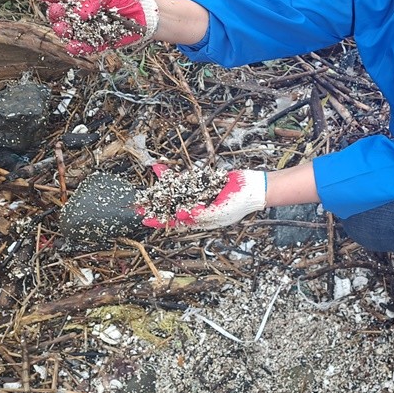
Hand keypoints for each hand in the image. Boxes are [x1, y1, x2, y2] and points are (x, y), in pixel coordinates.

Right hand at [36, 0, 159, 54]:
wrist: (145, 15)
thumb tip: (80, 12)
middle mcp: (82, 14)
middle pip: (61, 15)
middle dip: (55, 13)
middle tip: (56, 11)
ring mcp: (88, 29)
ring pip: (69, 32)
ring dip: (63, 31)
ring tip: (63, 28)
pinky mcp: (97, 42)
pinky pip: (84, 47)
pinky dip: (77, 47)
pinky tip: (72, 45)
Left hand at [139, 165, 267, 229]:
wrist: (254, 187)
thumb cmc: (239, 203)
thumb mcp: (219, 211)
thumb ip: (200, 214)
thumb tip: (180, 214)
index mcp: (201, 220)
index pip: (176, 221)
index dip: (159, 221)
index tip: (144, 220)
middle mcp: (198, 208)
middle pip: (172, 207)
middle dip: (156, 204)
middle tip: (139, 203)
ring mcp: (201, 195)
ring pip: (176, 192)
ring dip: (162, 188)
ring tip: (147, 187)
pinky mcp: (204, 183)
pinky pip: (185, 180)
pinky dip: (174, 176)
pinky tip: (162, 171)